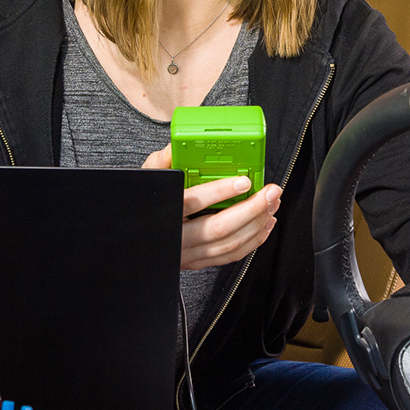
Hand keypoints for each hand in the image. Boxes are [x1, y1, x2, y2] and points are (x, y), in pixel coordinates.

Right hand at [143, 145, 280, 270]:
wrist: (137, 241)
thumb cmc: (145, 205)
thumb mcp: (146, 179)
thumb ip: (161, 162)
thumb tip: (175, 147)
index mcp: (165, 212)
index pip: (192, 202)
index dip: (220, 192)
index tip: (243, 180)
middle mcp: (177, 237)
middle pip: (219, 228)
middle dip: (251, 210)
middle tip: (271, 192)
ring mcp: (189, 254)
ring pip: (229, 244)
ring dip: (257, 224)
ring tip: (272, 203)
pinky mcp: (199, 262)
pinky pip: (230, 255)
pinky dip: (253, 241)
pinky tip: (264, 224)